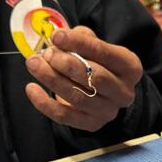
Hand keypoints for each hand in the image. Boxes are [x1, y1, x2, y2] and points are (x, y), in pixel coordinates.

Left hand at [25, 26, 142, 131]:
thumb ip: (82, 39)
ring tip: (34, 64)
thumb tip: (60, 39)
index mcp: (130, 67)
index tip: (56, 36)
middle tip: (45, 53)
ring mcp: (109, 111)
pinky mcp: (92, 125)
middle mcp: (124, 92)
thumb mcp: (96, 46)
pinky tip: (31, 88)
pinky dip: (44, 103)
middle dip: (65, 63)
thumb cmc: (98, 63)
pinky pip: (64, 116)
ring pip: (77, 97)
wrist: (104, 92)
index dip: (79, 43)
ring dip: (52, 79)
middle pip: (94, 77)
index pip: (105, 53)